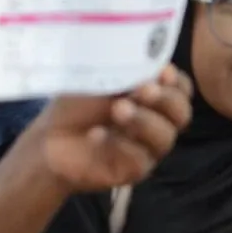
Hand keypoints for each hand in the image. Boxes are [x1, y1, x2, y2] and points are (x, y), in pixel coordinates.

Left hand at [32, 65, 192, 192]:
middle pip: (181, 113)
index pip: (181, 89)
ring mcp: (148, 148)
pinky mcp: (135, 170)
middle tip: (143, 90)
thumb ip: (128, 71)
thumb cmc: (76, 106)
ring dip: (144, 120)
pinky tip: (96, 135)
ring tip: (117, 110)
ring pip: (165, 137)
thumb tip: (152, 63)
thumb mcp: (101, 79)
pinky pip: (141, 158)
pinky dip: (120, 144)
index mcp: (152, 96)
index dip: (177, 82)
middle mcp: (157, 121)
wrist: (49, 140)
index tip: (163, 72)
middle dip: (166, 99)